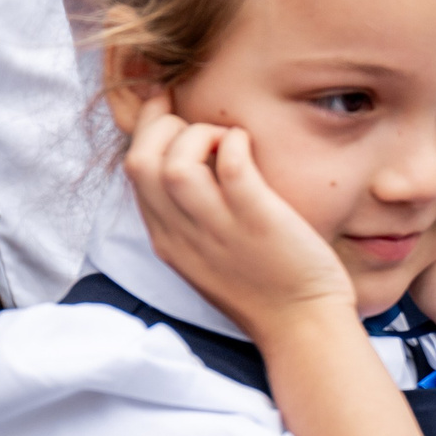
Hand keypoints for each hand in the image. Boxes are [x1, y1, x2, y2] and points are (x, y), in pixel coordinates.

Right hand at [123, 91, 354, 338]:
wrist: (301, 325)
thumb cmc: (264, 283)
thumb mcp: (207, 252)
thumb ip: (190, 214)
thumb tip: (192, 162)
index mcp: (168, 239)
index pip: (134, 172)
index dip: (146, 130)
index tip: (169, 109)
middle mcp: (184, 233)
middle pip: (141, 161)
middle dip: (162, 124)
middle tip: (198, 121)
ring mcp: (218, 228)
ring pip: (176, 163)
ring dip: (199, 134)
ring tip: (226, 138)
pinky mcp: (257, 221)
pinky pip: (231, 166)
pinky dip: (235, 143)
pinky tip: (248, 145)